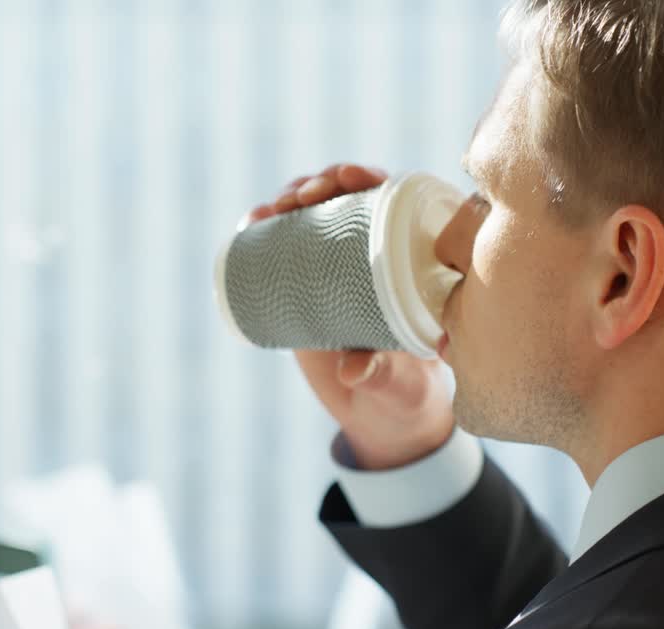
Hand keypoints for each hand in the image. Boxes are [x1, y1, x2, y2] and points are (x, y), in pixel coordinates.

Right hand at [241, 164, 454, 469]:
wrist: (381, 415)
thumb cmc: (407, 391)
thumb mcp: (397, 381)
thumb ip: (379, 372)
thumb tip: (352, 369)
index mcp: (412, 262)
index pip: (394, 204)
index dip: (371, 179)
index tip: (352, 178)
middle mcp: (376, 254)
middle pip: (348, 198)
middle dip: (323, 183)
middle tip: (302, 196)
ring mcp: (339, 267)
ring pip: (314, 215)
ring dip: (291, 198)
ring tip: (272, 210)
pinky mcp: (308, 284)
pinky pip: (287, 247)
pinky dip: (267, 229)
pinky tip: (252, 222)